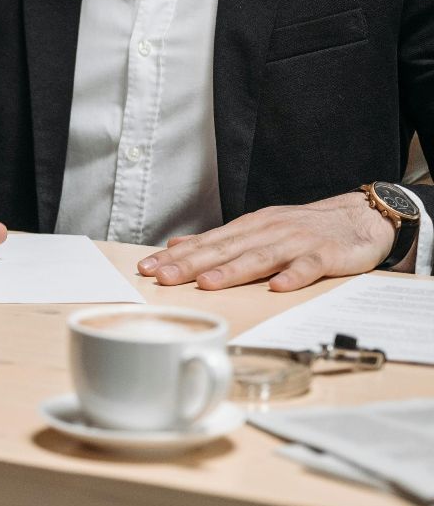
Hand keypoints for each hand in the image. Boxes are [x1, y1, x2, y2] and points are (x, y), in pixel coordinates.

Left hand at [136, 193, 394, 290]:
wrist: (359, 217)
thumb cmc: (302, 228)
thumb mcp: (257, 228)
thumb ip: (218, 239)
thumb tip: (176, 244)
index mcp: (249, 228)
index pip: (205, 243)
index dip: (175, 256)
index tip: (147, 268)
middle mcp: (268, 232)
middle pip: (224, 249)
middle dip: (191, 264)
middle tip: (162, 277)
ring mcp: (296, 243)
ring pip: (261, 257)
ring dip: (233, 271)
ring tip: (207, 283)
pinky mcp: (326, 255)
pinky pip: (308, 267)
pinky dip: (293, 276)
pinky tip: (277, 287)